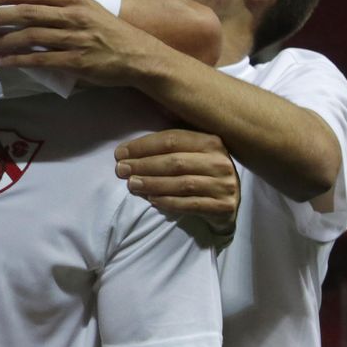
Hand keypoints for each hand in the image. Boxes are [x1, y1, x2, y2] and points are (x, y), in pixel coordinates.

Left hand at [0, 0, 167, 85]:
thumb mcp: (85, 10)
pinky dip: (18, 60)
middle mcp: (72, 15)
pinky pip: (41, 59)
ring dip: (1, 40)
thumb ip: (58, 6)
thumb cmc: (107, 32)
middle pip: (24, 12)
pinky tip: (2, 61)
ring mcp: (75, 38)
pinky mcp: (77, 60)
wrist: (138, 55)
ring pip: (29, 35)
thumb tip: (24, 2)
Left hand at [116, 130, 239, 234]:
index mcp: (211, 142)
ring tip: (131, 185)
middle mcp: (220, 161)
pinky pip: (190, 204)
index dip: (143, 146)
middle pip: (175, 162)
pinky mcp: (223, 206)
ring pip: (182, 183)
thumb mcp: (191, 154)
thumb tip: (126, 150)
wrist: (227, 204)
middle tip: (120, 170)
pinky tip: (151, 200)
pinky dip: (168, 202)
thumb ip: (167, 147)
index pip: (172, 140)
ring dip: (152, 184)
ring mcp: (224, 184)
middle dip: (143, 165)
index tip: (120, 153)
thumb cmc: (200, 174)